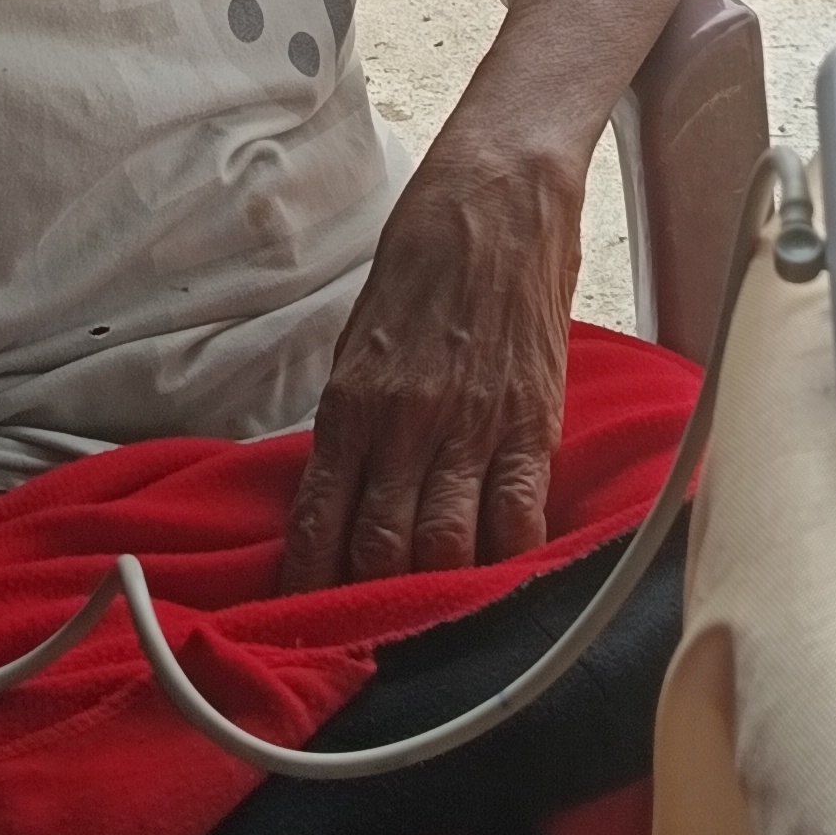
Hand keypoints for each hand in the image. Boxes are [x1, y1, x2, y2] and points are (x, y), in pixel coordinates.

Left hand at [282, 115, 581, 589]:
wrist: (496, 195)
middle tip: (369, 639)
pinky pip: (519, 518)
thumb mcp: (363, 340)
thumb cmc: (423, 258)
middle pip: (380, 552)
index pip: (320, 522)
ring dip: (435, 596)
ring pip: (445, 548)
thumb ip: (357, 419)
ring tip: (431, 627)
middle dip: (370, 605)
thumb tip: (346, 490)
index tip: (303, 619)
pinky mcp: (532, 422)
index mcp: (351, 404)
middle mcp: (404, 425)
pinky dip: (506, 563)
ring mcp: (470, 428)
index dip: (311, 584)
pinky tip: (498, 588)